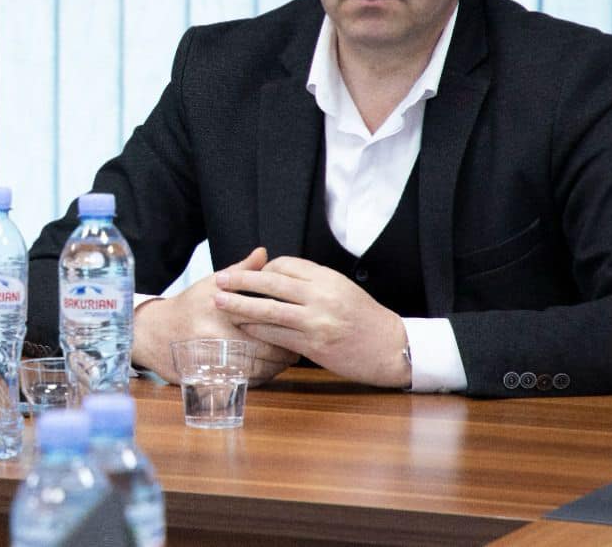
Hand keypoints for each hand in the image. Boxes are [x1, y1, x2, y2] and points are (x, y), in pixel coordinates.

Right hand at [131, 247, 299, 384]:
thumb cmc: (187, 306)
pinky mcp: (210, 377)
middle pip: (264, 348)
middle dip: (285, 350)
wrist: (152, 333)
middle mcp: (216, 335)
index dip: (284, 325)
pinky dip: (262, 377)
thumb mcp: (210, 284)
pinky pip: (246, 382)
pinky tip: (267, 370)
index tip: (295, 324)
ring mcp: (212, 359)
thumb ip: (240, 271)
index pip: (263, 319)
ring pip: (258, 369)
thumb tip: (263, 253)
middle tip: (296, 347)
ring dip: (276, 366)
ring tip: (285, 359)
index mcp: (220, 309)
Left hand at [213, 255, 410, 387]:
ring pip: (268, 310)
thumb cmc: (365, 318)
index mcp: (327, 278)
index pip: (285, 265)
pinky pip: (277, 336)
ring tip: (219, 303)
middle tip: (218, 280)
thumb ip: (313, 282)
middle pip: (271, 282)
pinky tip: (243, 329)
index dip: (263, 269)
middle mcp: (321, 296)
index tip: (250, 275)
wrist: (392, 347)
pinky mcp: (314, 345)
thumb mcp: (342, 289)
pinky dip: (256, 331)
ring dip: (239, 306)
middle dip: (240, 280)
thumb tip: (278, 275)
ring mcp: (317, 321)